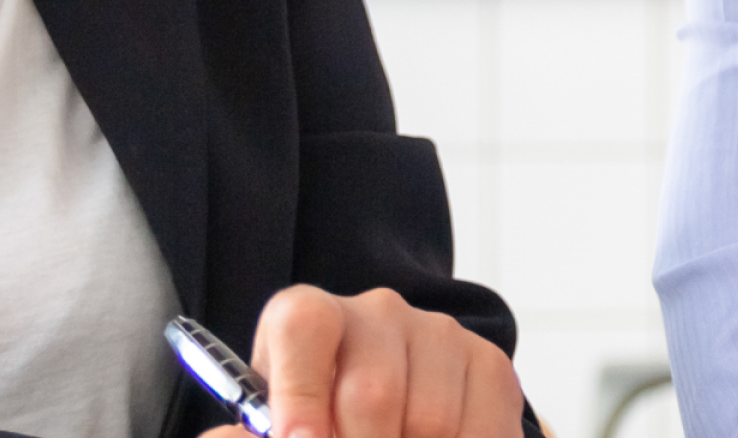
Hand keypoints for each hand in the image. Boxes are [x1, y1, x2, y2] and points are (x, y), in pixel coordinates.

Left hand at [196, 285, 523, 437]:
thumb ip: (248, 435)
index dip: (299, 393)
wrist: (379, 416)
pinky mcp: (488, 365)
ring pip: (430, 421)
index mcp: (308, 317)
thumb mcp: (271, 425)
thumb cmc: (315, 424)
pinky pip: (482, 430)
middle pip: (373, 392)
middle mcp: (377, 312)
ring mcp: (439, 334)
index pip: (305, 327)